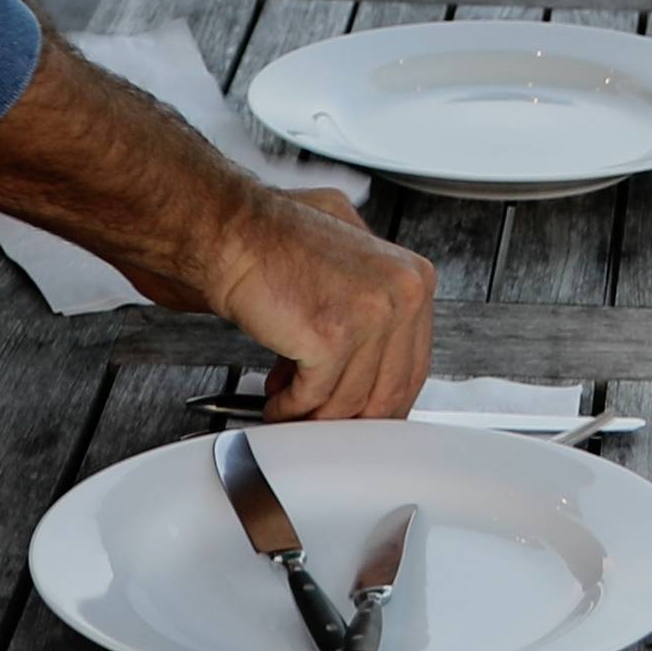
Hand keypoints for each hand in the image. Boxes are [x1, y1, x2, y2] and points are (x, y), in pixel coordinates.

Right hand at [212, 185, 433, 420]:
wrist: (237, 231)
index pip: (413, 365)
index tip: (361, 412)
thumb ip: (373, 308)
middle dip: (350, 417)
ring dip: (314, 415)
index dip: (381, 400)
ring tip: (291, 408)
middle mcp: (402, 294)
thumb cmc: (281, 242)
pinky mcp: (332, 337)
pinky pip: (314, 397)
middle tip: (323, 418)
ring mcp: (371, 315)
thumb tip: (373, 366)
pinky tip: (277, 401)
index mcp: (414, 279)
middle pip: (389, 390)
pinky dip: (290, 409)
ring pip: (350, 401)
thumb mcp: (351, 262)